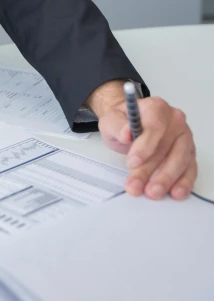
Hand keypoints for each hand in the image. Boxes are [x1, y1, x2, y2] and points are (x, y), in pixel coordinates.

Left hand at [94, 85, 196, 199]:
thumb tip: (126, 133)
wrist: (128, 125)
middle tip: (136, 185)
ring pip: (180, 159)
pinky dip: (183, 182)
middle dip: (151, 169)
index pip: (155, 126)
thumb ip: (117, 126)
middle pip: (167, 146)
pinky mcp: (188, 153)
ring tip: (152, 192)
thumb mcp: (111, 120)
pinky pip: (190, 168)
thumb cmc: (123, 122)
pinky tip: (175, 193)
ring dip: (166, 178)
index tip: (132, 162)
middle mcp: (174, 120)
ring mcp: (184, 137)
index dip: (145, 146)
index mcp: (156, 107)